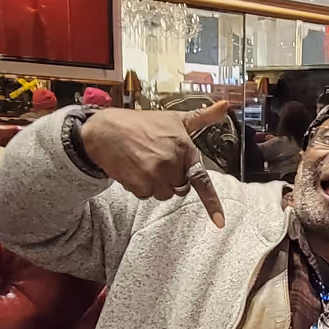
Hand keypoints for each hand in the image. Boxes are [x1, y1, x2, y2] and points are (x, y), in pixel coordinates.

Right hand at [81, 100, 233, 225]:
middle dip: (172, 178)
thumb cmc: (141, 124)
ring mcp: (154, 175)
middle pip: (180, 188)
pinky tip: (135, 169)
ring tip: (145, 163)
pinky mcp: (138, 184)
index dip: (212, 204)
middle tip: (159, 160)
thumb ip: (202, 117)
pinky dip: (141, 186)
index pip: (201, 179)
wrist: (104, 130)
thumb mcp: (174, 119)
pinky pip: (146, 195)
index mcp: (184, 148)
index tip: (219, 222)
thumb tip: (224, 106)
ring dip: (156, 184)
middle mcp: (171, 163)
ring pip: (163, 194)